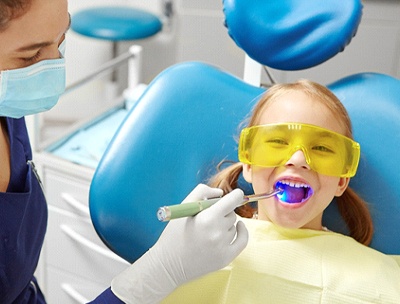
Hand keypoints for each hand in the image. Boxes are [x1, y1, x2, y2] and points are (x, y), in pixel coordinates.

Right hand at [111, 184, 248, 303]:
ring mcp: (223, 247)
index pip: (232, 201)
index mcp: (207, 218)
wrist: (168, 264)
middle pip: (231, 213)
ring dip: (225, 224)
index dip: (236, 195)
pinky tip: (239, 227)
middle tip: (207, 218)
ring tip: (208, 231)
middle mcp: (217, 233)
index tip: (236, 193)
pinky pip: (242, 240)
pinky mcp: (226, 258)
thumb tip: (220, 192)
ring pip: (234, 226)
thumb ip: (202, 192)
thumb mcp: (183, 208)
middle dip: (222, 212)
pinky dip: (242, 232)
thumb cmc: (174, 234)